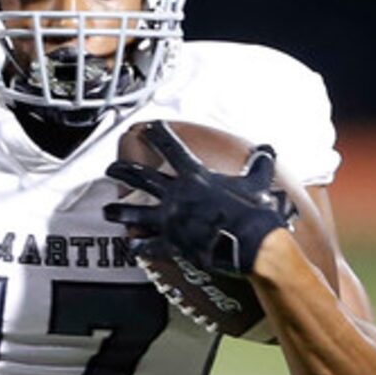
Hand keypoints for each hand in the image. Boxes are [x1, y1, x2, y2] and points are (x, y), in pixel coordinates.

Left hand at [103, 124, 294, 277]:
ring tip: (107, 211)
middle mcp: (176, 195)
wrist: (250, 242)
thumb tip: (268, 149)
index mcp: (195, 176)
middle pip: (141, 178)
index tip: (147, 127)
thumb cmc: (254, 211)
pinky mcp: (171, 244)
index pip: (172, 149)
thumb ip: (260, 164)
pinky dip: (139, 247)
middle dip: (122, 171)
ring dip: (118, 212)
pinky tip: (130, 246)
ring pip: (135, 213)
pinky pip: (148, 245)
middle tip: (110, 168)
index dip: (158, 136)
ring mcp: (170, 220)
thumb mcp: (258, 181)